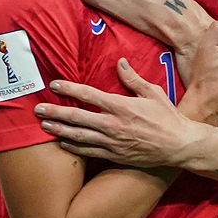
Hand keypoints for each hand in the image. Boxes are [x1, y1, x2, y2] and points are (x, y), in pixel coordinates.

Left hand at [34, 59, 196, 166]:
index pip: (89, 94)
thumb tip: (120, 62)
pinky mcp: (115, 156)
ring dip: (59, 130)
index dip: (69, 88)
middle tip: (37, 109)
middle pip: (77, 117)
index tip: (54, 84)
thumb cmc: (167, 117)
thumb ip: (133, 79)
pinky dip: (74, 147)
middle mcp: (113, 124)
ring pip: (79, 136)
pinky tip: (62, 142)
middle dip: (55, 112)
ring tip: (43, 125)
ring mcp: (113, 142)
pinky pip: (89, 152)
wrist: (180, 146)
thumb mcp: (152, 92)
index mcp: (121, 106)